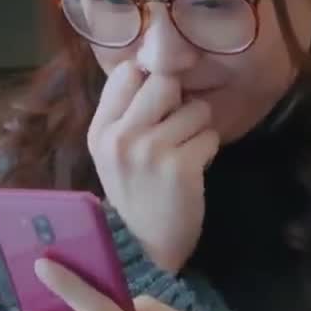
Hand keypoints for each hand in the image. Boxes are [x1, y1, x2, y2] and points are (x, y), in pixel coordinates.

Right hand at [88, 61, 219, 273]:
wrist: (144, 247)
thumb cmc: (134, 192)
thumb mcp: (112, 151)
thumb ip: (125, 112)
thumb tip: (151, 63)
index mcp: (100, 130)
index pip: (127, 72)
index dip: (149, 80)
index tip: (158, 101)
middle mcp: (121, 136)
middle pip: (165, 81)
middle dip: (179, 100)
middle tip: (176, 125)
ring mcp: (150, 150)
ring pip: (195, 108)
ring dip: (198, 128)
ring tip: (184, 150)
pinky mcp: (181, 167)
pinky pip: (210, 135)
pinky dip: (207, 150)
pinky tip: (194, 168)